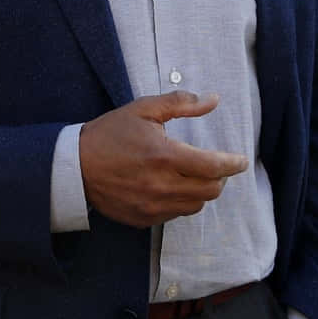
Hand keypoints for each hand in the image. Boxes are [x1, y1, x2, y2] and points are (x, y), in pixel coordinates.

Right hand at [79, 90, 245, 227]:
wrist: (75, 167)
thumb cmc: (110, 133)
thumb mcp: (144, 109)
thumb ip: (181, 103)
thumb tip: (212, 100)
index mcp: (165, 155)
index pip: (213, 166)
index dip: (233, 164)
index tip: (242, 160)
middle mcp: (162, 185)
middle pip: (211, 190)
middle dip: (220, 177)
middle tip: (215, 165)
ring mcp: (153, 206)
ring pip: (196, 205)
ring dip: (202, 190)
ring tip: (194, 175)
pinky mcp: (144, 219)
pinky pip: (176, 214)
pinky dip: (182, 201)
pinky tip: (173, 187)